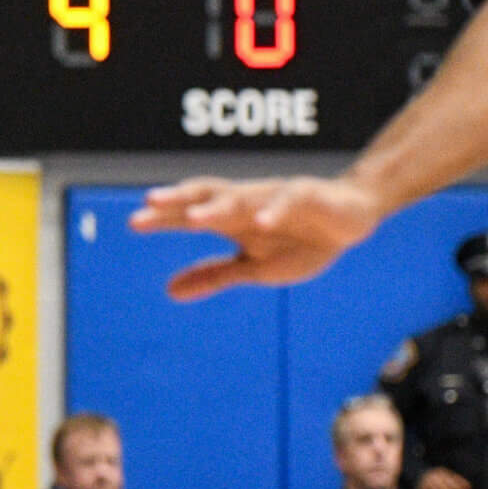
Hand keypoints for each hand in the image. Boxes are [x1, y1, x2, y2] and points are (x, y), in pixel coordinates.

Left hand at [129, 176, 387, 297]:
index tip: (134, 223)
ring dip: (219, 207)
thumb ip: (214, 275)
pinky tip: (262, 223)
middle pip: (208, 196)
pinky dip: (276, 211)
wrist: (353, 216)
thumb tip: (169, 291)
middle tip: (149, 204)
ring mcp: (277, 197)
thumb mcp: (255, 266)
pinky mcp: (310, 197)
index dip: (164, 217)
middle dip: (180, 200)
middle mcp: (249, 202)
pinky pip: (290, 201)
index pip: (192, 214)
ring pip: (244, 197)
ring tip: (194, 218)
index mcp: (233, 218)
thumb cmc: (300, 239)